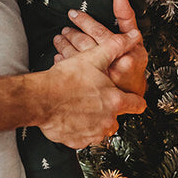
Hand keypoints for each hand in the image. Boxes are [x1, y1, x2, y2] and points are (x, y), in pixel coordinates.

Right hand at [38, 19, 144, 146]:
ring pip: (101, 128)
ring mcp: (93, 133)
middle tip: (96, 99)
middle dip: (109, 109)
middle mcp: (107, 120)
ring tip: (83, 106)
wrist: (40, 98)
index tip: (132, 99)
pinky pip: (85, 137)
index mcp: (115, 101)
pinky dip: (81, 129)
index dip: (135, 99)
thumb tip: (133, 37)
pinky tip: (73, 116)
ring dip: (96, 120)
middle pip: (117, 118)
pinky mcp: (78, 141)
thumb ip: (117, 46)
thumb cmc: (65, 80)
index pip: (137, 104)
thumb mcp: (94, 57)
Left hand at [53, 0, 147, 95]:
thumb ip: (126, 17)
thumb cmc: (134, 64)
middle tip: (64, 28)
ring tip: (58, 38)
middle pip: (84, 44)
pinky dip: (62, 62)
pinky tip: (58, 56)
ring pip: (75, 57)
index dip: (84, 21)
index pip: (99, 32)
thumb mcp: (135, 39)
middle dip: (71, 34)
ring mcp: (98, 79)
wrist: (131, 92)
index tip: (73, 13)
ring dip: (64, 46)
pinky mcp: (89, 87)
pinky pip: (71, 73)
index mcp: (122, 53)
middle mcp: (110, 66)